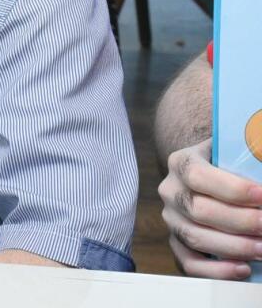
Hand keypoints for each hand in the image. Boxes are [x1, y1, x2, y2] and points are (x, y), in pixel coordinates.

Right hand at [159, 138, 261, 279]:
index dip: (233, 189)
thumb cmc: (229, 164)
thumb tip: (261, 164)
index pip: (198, 175)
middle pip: (198, 210)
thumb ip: (249, 157)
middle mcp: (171, 191)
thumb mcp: (233, 152)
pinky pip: (190, 262)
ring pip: (195, 237)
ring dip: (234, 247)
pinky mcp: (177, 242)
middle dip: (241, 222)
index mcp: (181, 163)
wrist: (210, 176)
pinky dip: (217, 270)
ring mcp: (171, 219)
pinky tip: (244, 269)